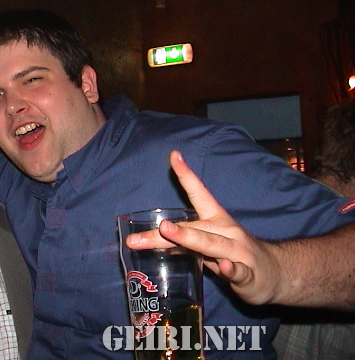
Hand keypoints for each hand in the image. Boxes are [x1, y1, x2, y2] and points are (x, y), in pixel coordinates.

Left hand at [126, 150, 281, 305]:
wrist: (277, 273)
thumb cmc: (235, 255)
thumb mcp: (209, 245)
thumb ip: (184, 241)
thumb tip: (153, 239)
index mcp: (217, 220)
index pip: (200, 194)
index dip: (186, 175)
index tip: (173, 155)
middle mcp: (227, 232)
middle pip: (195, 228)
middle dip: (173, 228)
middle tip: (154, 225)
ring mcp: (239, 252)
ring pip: (212, 244)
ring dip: (189, 238)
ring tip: (168, 230)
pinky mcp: (249, 275)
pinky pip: (238, 271)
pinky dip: (231, 269)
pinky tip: (224, 267)